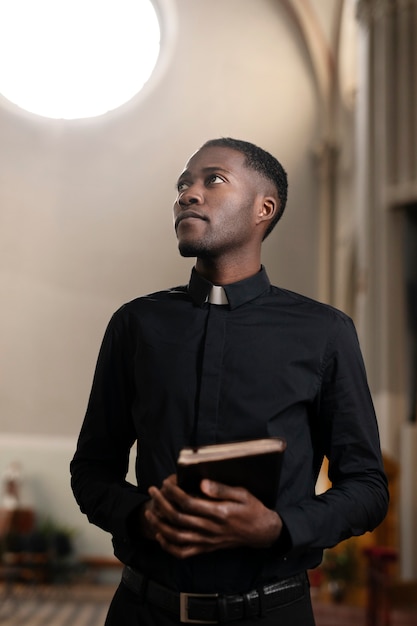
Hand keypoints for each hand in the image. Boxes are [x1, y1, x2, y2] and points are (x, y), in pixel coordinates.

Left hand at [142, 474, 282, 558]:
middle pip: (178, 518)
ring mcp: (207, 541)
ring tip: (150, 511)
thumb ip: (221, 489)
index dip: (173, 492)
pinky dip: (168, 546)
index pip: (188, 502)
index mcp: (218, 512)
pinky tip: (160, 535)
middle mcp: (210, 529)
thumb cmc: (251, 509)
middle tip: (153, 491)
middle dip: (161, 503)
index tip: (166, 482)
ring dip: (160, 524)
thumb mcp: (242, 493)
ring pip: (176, 536)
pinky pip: (183, 552)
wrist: (261, 532)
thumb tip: (202, 483)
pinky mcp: (206, 549)